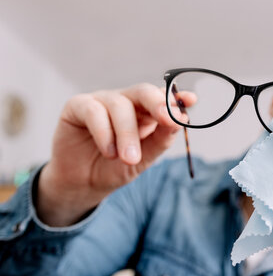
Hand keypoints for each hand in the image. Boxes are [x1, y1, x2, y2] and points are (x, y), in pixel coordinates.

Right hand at [37, 84, 194, 226]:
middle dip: (158, 104)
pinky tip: (108, 152)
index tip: (191, 100)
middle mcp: (126, 101)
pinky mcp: (78, 106)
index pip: (163, 98)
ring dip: (127, 134)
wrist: (84, 183)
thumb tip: (180, 121)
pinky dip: (104, 133)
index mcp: (146, 112)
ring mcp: (102, 101)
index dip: (176, 97)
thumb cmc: (116, 167)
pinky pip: (94, 111)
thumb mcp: (144, 158)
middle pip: (144, 91)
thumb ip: (161, 140)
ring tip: (129, 158)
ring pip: (120, 105)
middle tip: (167, 120)